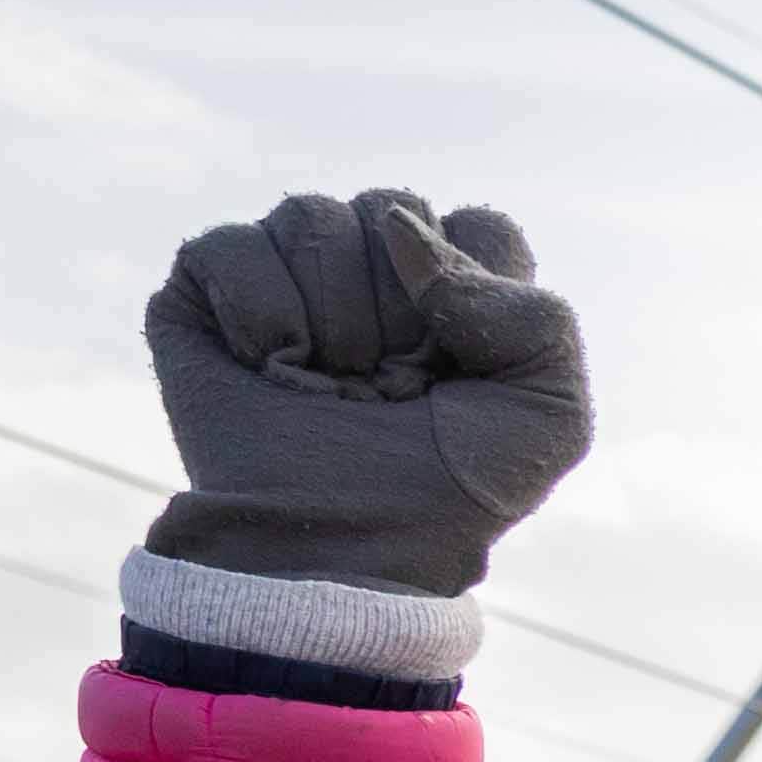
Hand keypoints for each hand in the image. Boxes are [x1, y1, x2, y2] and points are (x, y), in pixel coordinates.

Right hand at [139, 189, 592, 603]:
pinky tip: (269, 370)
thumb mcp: (550, 419)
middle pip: (392, 208)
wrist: (342, 553)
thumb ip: (539, 316)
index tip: (459, 374)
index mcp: (459, 291)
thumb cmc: (446, 495)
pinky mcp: (211, 287)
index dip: (473, 300)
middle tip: (388, 391)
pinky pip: (229, 244)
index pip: (482, 227)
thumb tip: (404, 230)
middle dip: (398, 314)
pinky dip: (258, 317)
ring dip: (332, 321)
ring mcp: (292, 273)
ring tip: (328, 389)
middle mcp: (375, 270)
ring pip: (311, 215)